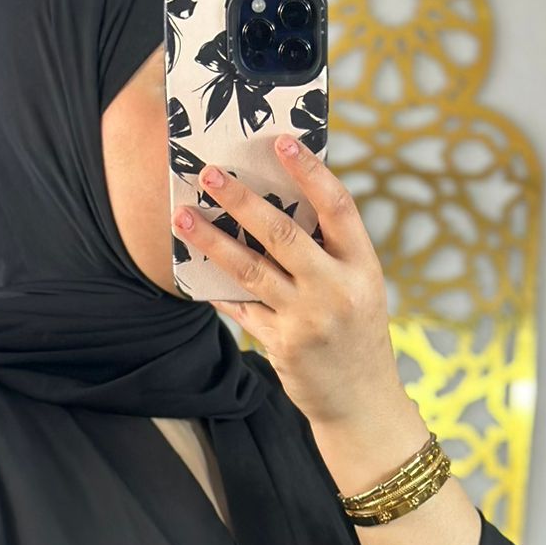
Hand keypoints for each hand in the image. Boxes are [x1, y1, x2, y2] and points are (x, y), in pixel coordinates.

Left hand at [172, 142, 410, 437]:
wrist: (362, 403)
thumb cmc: (357, 335)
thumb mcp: (361, 289)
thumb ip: (331, 252)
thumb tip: (280, 203)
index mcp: (363, 267)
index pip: (339, 207)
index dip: (311, 172)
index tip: (282, 142)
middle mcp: (337, 290)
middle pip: (283, 234)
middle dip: (242, 200)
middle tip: (210, 173)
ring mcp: (308, 320)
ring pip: (251, 270)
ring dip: (212, 241)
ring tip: (182, 217)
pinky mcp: (283, 345)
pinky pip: (241, 308)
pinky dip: (217, 288)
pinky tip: (192, 269)